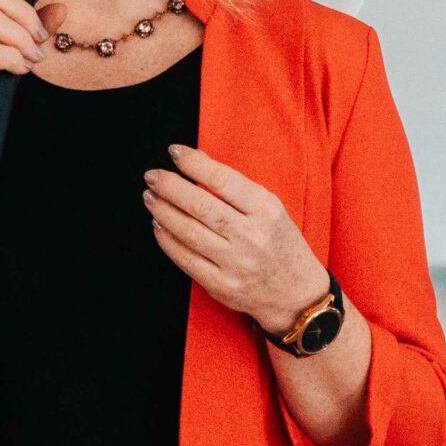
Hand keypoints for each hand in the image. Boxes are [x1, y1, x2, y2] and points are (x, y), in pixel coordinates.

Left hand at [144, 145, 328, 332]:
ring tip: (150, 197)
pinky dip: (166, 240)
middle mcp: (251, 236)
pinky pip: (185, 259)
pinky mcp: (221, 286)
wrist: (295, 293)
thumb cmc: (280, 242)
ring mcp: (235, 264)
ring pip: (188, 232)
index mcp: (266, 210)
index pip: (222, 180)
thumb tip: (195, 159)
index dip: (193, 164)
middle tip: (152, 176)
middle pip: (200, 205)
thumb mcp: (270, 208)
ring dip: (162, 211)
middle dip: (170, 187)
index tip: (174, 152)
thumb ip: (235, 186)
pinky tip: (158, 224)